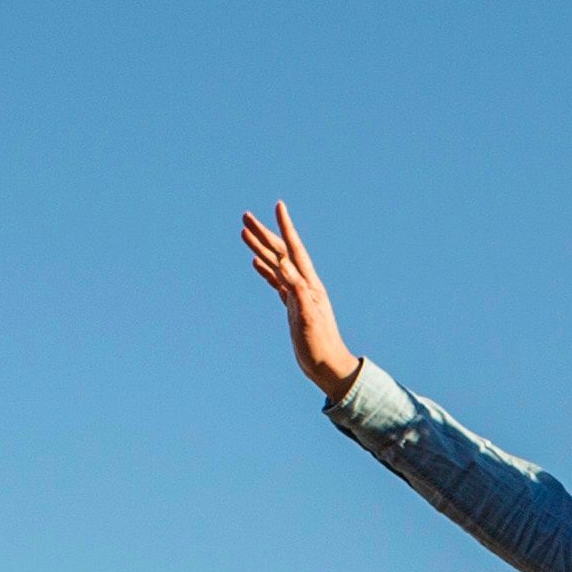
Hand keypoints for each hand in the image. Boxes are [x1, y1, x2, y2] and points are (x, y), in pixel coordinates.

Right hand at [240, 203, 360, 400]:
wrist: (327, 366)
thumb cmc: (320, 344)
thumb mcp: (307, 315)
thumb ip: (296, 288)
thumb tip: (282, 262)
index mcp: (308, 284)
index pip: (294, 249)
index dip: (286, 227)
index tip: (278, 205)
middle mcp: (303, 284)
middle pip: (280, 252)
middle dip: (263, 233)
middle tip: (245, 216)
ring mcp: (297, 294)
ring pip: (275, 264)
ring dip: (260, 247)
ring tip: (244, 232)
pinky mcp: (292, 306)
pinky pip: (275, 282)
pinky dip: (265, 270)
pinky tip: (256, 262)